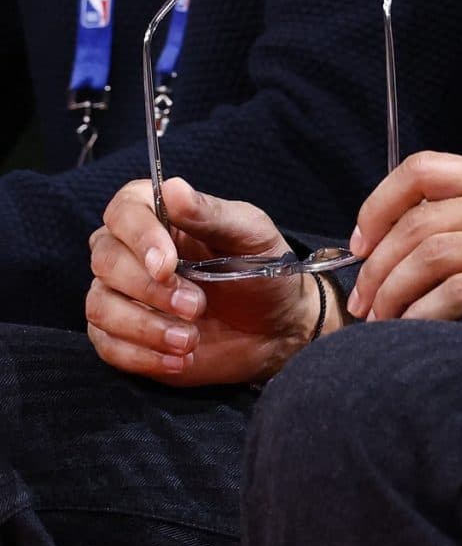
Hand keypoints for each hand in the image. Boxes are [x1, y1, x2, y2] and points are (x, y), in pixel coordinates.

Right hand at [86, 177, 321, 384]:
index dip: (139, 237)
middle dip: (150, 289)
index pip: (123, 211)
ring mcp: (124, 296)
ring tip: (190, 339)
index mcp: (161, 217)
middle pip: (106, 260)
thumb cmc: (264, 271)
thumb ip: (212, 214)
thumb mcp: (251, 236)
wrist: (277, 328)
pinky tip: (178, 358)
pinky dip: (142, 354)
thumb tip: (173, 188)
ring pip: (100, 306)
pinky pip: (107, 345)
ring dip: (145, 326)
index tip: (168, 264)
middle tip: (196, 305)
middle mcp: (133, 254)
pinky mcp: (123, 335)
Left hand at [346, 154, 461, 383]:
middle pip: (420, 221)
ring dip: (393, 294)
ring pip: (431, 255)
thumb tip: (390, 241)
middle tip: (362, 303)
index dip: (378, 205)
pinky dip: (422, 316)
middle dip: (376, 266)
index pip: (424, 168)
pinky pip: (458, 294)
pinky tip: (413, 333)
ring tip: (381, 323)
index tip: (359, 245)